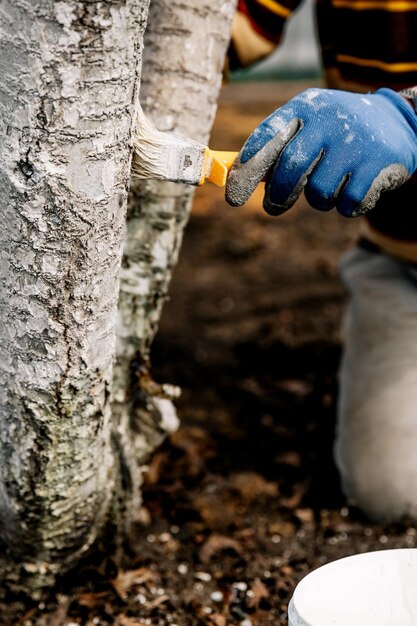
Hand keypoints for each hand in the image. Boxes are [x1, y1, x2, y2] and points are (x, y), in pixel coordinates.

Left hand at [225, 88, 416, 216]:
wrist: (399, 122)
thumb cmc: (337, 132)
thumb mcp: (309, 126)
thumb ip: (278, 148)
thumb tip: (238, 180)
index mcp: (307, 107)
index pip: (268, 136)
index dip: (247, 167)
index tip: (233, 192)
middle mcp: (331, 121)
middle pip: (291, 168)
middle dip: (277, 194)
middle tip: (272, 206)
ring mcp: (356, 144)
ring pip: (319, 193)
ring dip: (319, 199)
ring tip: (330, 184)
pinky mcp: (378, 167)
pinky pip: (347, 204)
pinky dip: (345, 206)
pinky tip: (353, 189)